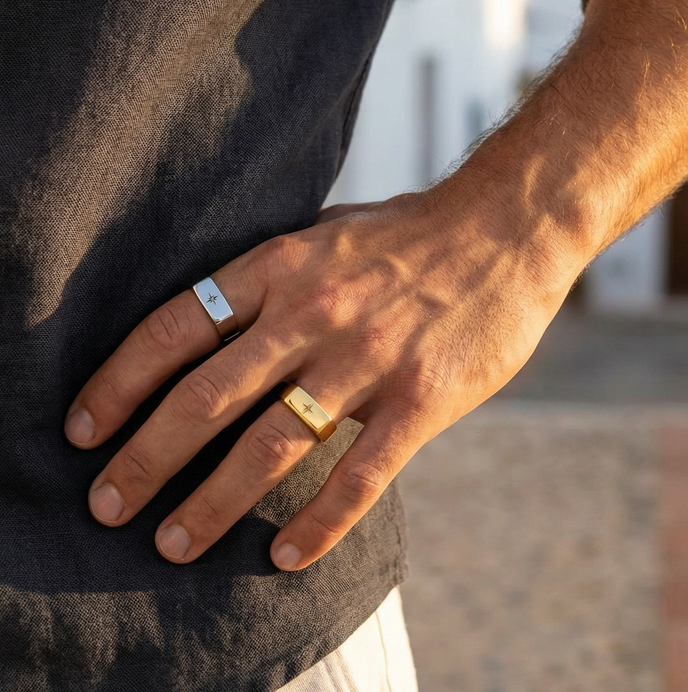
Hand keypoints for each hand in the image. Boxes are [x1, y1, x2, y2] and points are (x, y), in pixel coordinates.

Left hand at [64, 0, 687, 571]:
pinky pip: (358, 477)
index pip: (177, 327)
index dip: (119, 382)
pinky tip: (282, 555)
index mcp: (284, 265)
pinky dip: (316, 523)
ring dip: (211, 503)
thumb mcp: (328, 229)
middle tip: (107, 504)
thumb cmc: (412, 232)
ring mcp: (369, 358)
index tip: (84, 428)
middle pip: (206, 398)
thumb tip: (212, 317)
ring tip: (172, 543)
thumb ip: (273, 274)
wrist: (508, 226)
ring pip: (271, 446)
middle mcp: (315, 312)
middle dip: (144, 459)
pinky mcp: (421, 398)